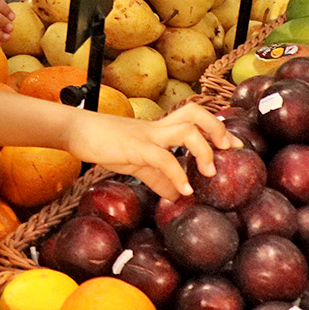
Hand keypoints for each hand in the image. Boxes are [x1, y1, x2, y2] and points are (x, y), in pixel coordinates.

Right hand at [63, 102, 235, 199]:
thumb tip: (178, 196)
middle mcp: (157, 128)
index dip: (218, 129)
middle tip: (228, 149)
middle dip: (218, 130)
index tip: (234, 144)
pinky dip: (177, 175)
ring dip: (204, 150)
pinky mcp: (135, 147)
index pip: (194, 118)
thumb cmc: (102, 143)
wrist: (74, 130)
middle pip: (196, 113)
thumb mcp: (135, 162)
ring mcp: (147, 135)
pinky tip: (183, 190)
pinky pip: (162, 158)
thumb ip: (158, 178)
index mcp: (159, 129)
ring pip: (186, 130)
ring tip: (210, 172)